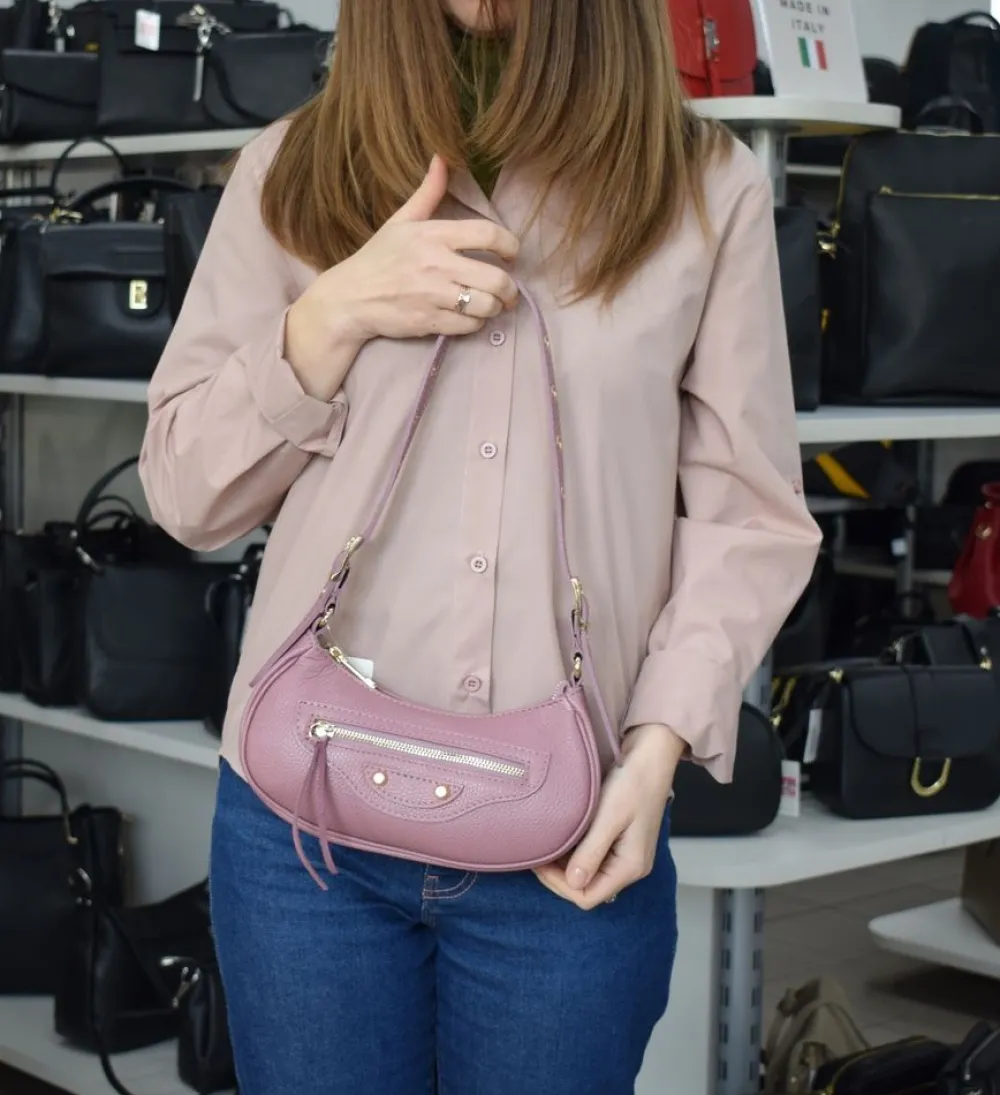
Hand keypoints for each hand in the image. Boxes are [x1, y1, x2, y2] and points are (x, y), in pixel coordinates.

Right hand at [285, 155, 519, 400]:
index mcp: (433, 235)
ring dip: (494, 307)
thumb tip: (442, 158)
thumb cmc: (378, 259)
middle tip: (508, 291)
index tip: (511, 254)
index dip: (509, 245)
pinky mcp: (429, 321)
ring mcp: (433, 296)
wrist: (349, 298)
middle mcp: (437, 264)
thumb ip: (427, 193)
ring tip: (490, 305)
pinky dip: (475, 324)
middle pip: (496, 279)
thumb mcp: (400, 221)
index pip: (488, 234)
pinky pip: (469, 326)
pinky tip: (468, 317)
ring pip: (486, 306)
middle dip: (509, 288)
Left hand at [534, 724, 686, 909]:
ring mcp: (627, 855)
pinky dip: (576, 853)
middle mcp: (631, 867)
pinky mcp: (622, 841)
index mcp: (630, 867)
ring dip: (566, 865)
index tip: (540, 862)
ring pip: (590, 874)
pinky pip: (595, 858)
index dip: (560, 885)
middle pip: (588, 888)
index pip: (588, 896)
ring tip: (548, 845)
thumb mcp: (609, 816)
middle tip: (539, 854)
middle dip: (560, 876)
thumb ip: (591, 852)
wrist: (651, 756)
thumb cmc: (633, 782)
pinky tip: (564, 838)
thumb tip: (573, 883)